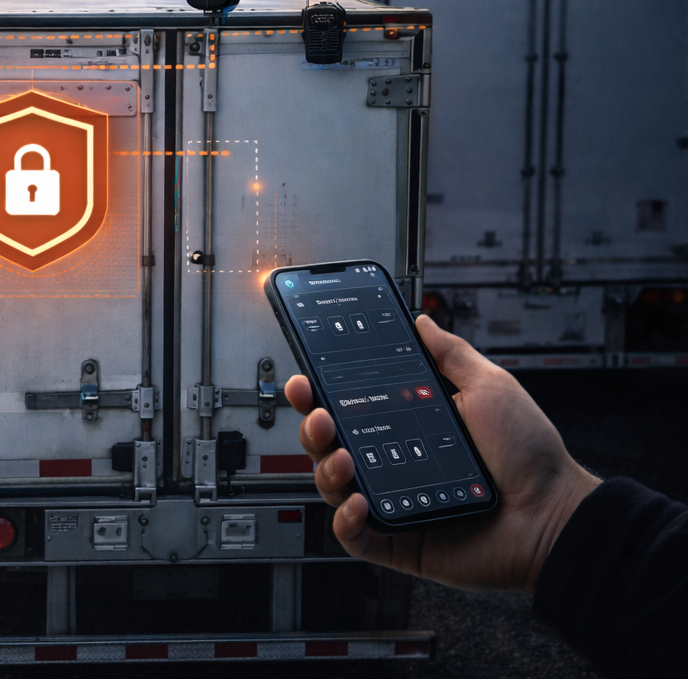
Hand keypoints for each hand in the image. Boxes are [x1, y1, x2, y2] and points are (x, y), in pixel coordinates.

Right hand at [284, 314, 599, 591]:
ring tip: (346, 457)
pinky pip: (354, 535)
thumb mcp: (489, 387)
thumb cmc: (529, 455)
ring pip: (333, 485)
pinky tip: (359, 502)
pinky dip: (346, 520)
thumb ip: (451, 354)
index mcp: (407, 425)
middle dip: (312, 426)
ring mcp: (392, 501)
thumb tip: (422, 322)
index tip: (307, 378)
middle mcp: (393, 462)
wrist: (555, 514)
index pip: (348, 406)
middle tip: (320, 415)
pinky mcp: (398, 541)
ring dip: (327, 468)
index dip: (320, 393)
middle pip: (329, 444)